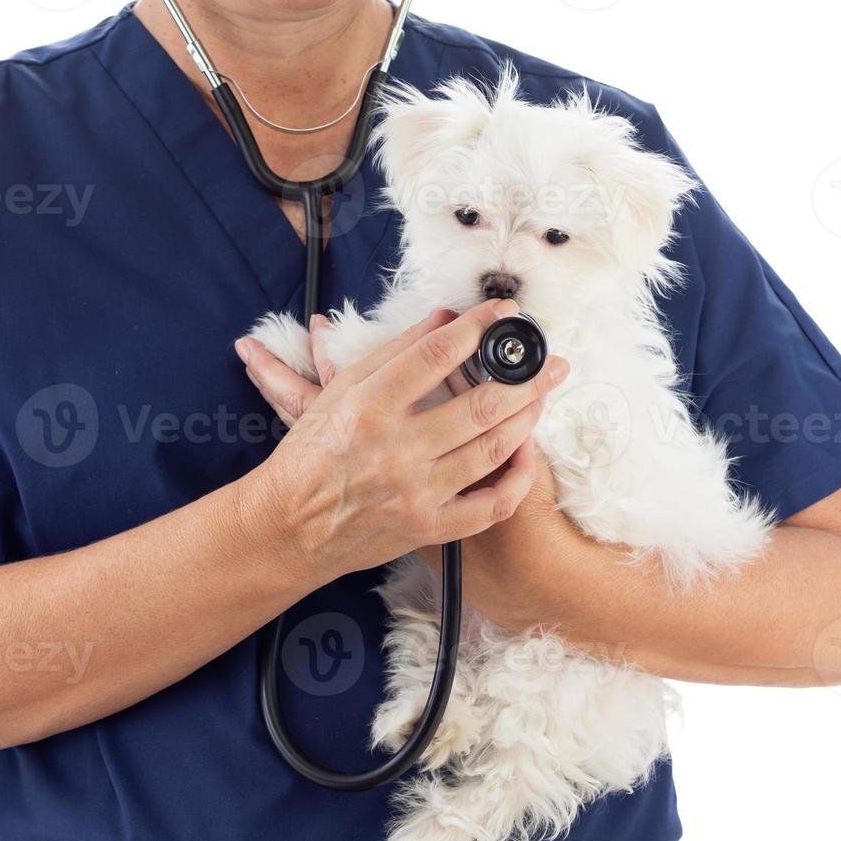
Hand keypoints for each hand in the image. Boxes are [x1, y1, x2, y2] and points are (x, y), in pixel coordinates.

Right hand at [236, 301, 566, 581]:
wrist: (288, 527)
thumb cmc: (311, 455)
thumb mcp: (338, 392)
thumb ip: (393, 353)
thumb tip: (444, 319)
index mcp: (368, 408)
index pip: (437, 355)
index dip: (478, 327)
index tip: (503, 313)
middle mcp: (396, 450)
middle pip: (480, 404)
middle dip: (525, 377)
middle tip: (551, 359)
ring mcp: (417, 493)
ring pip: (494, 449)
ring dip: (528, 416)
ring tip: (542, 395)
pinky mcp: (430, 527)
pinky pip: (491, 506)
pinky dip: (518, 478)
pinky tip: (527, 452)